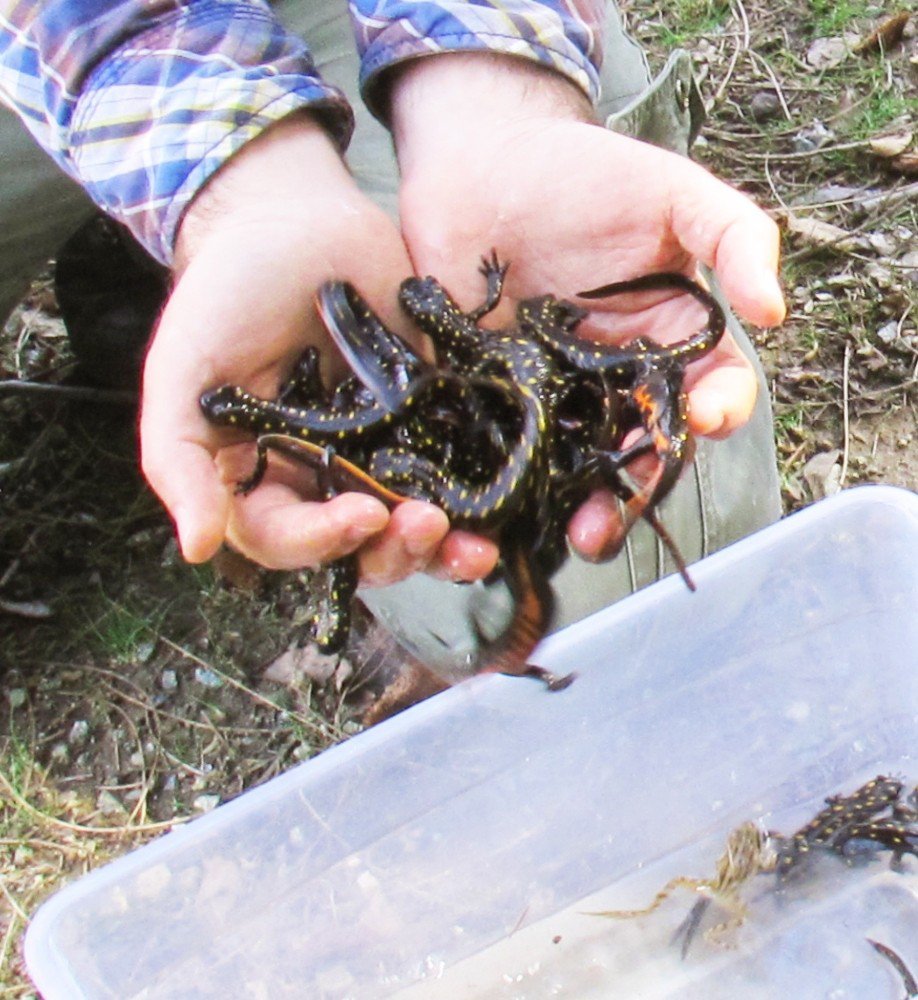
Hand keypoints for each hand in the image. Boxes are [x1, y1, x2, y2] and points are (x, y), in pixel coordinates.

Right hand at [139, 114, 499, 583]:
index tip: (361, 515)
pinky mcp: (429, 425)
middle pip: (358, 550)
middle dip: (394, 552)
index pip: (284, 540)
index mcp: (260, 479)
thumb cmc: (226, 293)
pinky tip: (500, 512)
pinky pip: (456, 477)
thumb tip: (197, 546)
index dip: (320, 543)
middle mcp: (322, 481)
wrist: (295, 221)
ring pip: (411, 528)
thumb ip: (178, 457)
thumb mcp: (182, 370)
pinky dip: (480, 503)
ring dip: (443, 548)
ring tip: (473, 544)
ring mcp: (380, 456)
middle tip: (425, 524)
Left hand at [390, 54, 785, 558]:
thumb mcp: (671, 192)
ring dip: (577, 507)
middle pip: (636, 450)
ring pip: (573, 467)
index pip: (706, 391)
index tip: (704, 418)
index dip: (715, 411)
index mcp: (665, 341)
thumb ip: (733, 236)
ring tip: (574, 536)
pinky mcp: (491, 398)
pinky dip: (506, 482)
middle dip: (634, 490)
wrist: (481, 162)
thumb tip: (775, 312)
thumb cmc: (583, 173)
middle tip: (617, 519)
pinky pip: (503, 448)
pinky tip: (503, 507)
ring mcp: (550, 395)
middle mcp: (612, 380)